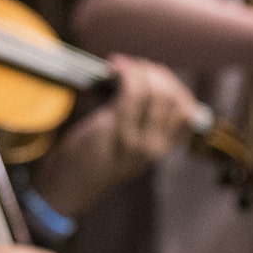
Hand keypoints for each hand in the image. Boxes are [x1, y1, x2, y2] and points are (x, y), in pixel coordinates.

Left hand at [29, 55, 196, 217]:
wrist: (66, 188)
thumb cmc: (88, 160)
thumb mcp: (122, 142)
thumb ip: (136, 118)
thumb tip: (137, 78)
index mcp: (161, 148)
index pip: (186, 109)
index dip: (171, 83)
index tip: (150, 73)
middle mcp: (155, 145)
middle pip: (171, 96)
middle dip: (154, 71)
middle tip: (132, 65)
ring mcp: (138, 140)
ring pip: (155, 91)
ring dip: (139, 69)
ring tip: (122, 65)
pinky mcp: (115, 131)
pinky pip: (131, 93)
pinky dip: (125, 73)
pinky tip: (113, 67)